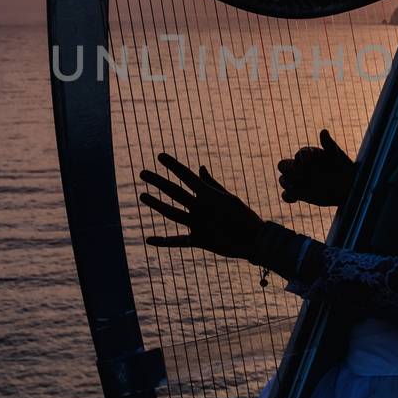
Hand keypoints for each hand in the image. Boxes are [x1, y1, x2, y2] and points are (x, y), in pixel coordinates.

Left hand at [139, 152, 263, 259]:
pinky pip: (178, 241)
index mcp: (209, 195)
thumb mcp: (228, 197)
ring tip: (143, 195)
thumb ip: (211, 183)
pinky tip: (148, 239)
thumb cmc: (243, 216)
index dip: (172, 165)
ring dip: (156, 204)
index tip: (159, 156)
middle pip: (174, 192)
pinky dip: (163, 242)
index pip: (187, 175)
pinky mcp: (199, 241)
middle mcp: (201, 208)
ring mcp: (198, 225)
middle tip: (142, 173)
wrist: (256, 240)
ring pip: (172, 213)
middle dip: (157, 181)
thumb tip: (200, 167)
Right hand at [276, 129, 354, 206]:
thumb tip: (323, 131)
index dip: (303, 158)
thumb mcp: (337, 156)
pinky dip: (288, 196)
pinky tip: (295, 198)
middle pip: (283, 166)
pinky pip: (286, 195)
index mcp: (308, 155)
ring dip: (287, 183)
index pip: (299, 155)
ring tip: (298, 186)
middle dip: (288, 169)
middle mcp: (301, 166)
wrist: (348, 187)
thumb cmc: (344, 168)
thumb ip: (329, 145)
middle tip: (300, 174)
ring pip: (283, 180)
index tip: (310, 161)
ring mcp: (299, 180)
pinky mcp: (299, 194)